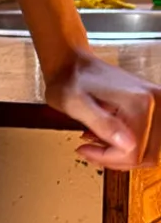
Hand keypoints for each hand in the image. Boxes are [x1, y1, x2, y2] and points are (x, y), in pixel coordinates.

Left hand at [44, 49, 160, 169]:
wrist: (73, 64)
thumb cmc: (70, 79)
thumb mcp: (76, 105)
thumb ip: (103, 124)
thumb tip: (127, 145)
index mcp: (139, 103)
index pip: (135, 151)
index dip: (107, 158)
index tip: (85, 149)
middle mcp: (154, 102)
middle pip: (147, 154)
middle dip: (116, 159)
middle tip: (92, 150)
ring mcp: (156, 103)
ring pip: (150, 150)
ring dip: (123, 154)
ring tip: (98, 142)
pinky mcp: (152, 107)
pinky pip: (148, 139)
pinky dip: (128, 145)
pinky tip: (107, 136)